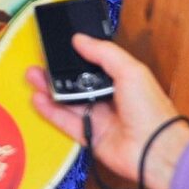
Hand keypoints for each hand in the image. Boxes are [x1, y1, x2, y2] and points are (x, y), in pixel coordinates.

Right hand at [27, 34, 188, 188]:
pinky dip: (50, 111)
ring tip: (33, 77)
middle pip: (77, 83)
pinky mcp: (89, 136)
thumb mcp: (130, 70)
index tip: (60, 48)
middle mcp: (110, 99)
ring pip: (68, 101)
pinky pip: (65, 121)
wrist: (155, 149)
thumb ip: (104, 53)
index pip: (95, 64)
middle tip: (41, 62)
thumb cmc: (151, 110)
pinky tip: (39, 99)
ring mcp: (98, 118)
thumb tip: (80, 40)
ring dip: (50, 89)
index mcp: (123, 80)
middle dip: (58, 73)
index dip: (77, 56)